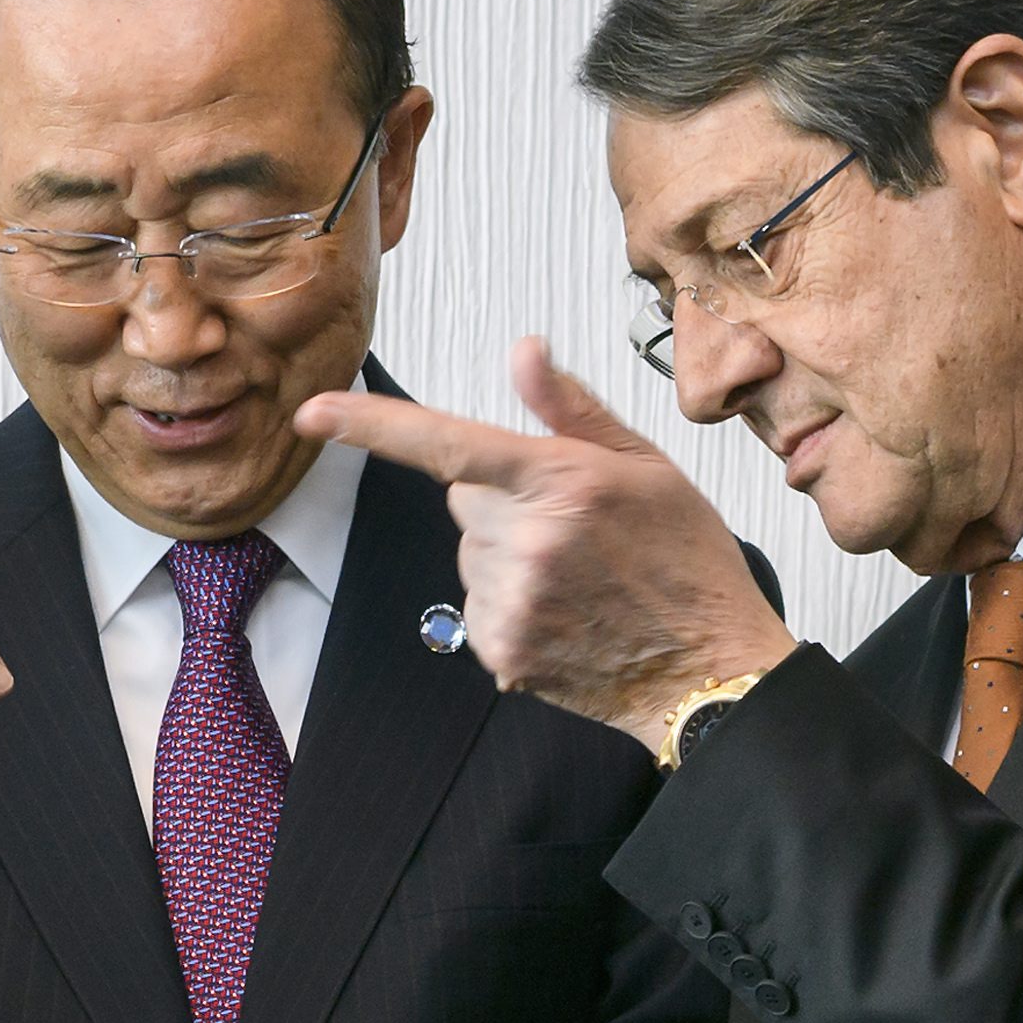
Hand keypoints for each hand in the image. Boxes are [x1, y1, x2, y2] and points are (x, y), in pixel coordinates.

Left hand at [297, 336, 792, 740]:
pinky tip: (565, 613)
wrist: (710, 670)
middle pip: (463, 496)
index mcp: (562, 480)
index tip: (312, 413)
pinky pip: (475, 605)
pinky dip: (509, 605)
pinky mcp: (500, 649)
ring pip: (470, 553)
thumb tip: (522, 352)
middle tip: (573, 527)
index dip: (371, 426)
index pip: (446, 443)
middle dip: (502, 500)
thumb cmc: (688, 563)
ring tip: (578, 577)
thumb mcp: (648, 468)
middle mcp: (526, 540)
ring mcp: (510, 600)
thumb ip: (571, 412)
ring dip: (508, 556)